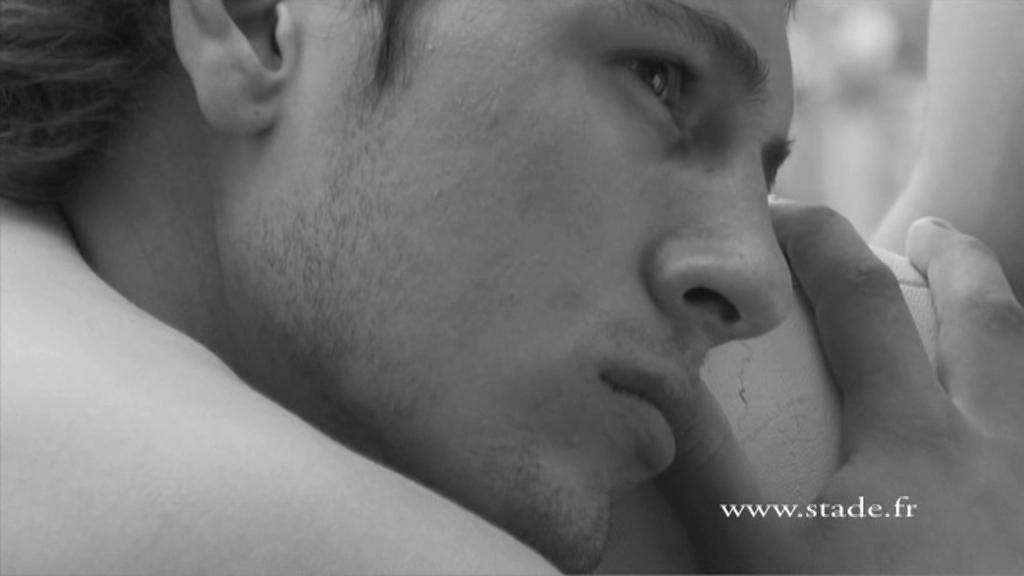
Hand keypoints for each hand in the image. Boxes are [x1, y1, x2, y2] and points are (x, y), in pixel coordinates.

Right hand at [658, 201, 1023, 572]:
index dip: (819, 244)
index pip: (863, 303)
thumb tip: (630, 370)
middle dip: (956, 259)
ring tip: (969, 311)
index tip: (779, 214)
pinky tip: (985, 435)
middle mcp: (992, 451)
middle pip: (988, 319)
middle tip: (927, 231)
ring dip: (997, 326)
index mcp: (917, 438)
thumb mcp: (754, 556)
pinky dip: (1011, 404)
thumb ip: (694, 457)